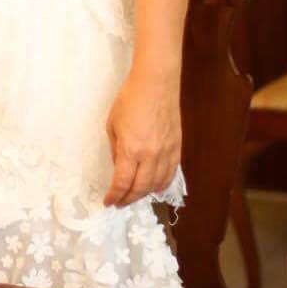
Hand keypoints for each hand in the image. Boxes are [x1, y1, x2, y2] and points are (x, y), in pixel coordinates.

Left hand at [104, 67, 180, 207]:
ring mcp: (167, 153)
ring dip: (144, 194)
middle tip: (120, 202)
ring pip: (157, 185)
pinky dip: (161, 185)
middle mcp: (151, 156)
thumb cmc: (129, 99)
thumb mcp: (113, 124)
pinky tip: (154, 187)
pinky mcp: (178, 148)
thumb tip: (119, 167)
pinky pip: (170, 174)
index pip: (123, 182)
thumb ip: (116, 149)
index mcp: (131, 149)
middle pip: (141, 188)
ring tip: (134, 196)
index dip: (115, 196)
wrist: (156, 84)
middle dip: (128, 199)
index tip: (108, 202)